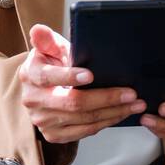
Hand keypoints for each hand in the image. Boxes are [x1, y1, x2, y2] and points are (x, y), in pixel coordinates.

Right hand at [17, 24, 145, 142]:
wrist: (42, 91)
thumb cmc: (51, 65)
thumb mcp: (49, 48)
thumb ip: (47, 39)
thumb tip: (38, 29)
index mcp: (30, 75)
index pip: (49, 77)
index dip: (69, 77)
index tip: (91, 75)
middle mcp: (33, 100)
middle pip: (73, 102)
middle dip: (106, 98)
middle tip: (131, 93)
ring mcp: (43, 121)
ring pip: (84, 119)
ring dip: (113, 112)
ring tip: (134, 104)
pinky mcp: (53, 135)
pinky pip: (84, 131)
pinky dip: (106, 123)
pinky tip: (120, 114)